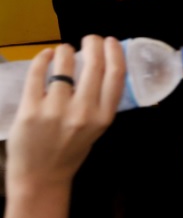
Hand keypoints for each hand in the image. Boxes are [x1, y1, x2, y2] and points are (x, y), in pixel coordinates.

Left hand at [5, 37, 123, 193]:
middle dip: (93, 44)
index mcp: (103, 117)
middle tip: (89, 39)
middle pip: (94, 65)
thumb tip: (101, 66)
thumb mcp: (97, 129)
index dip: (114, 52)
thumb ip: (101, 102)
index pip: (116, 75)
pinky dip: (43, 59)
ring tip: (64, 50)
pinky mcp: (31, 110)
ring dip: (66, 50)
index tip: (110, 41)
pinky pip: (38, 74)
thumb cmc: (71, 151)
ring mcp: (56, 110)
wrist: (40, 178)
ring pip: (65, 65)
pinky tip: (46, 55)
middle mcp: (83, 112)